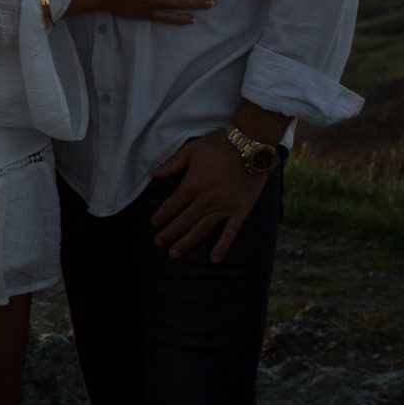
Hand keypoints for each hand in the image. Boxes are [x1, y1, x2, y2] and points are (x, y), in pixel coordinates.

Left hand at [149, 132, 267, 260]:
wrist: (250, 146)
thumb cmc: (218, 145)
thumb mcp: (191, 150)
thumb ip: (172, 164)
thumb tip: (154, 174)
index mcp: (192, 185)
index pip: (172, 205)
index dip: (161, 216)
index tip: (154, 224)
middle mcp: (206, 200)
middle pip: (183, 221)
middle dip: (169, 233)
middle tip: (159, 243)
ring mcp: (223, 208)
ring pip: (201, 230)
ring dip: (186, 243)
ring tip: (174, 253)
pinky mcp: (240, 211)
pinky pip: (230, 232)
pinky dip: (222, 246)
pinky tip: (214, 259)